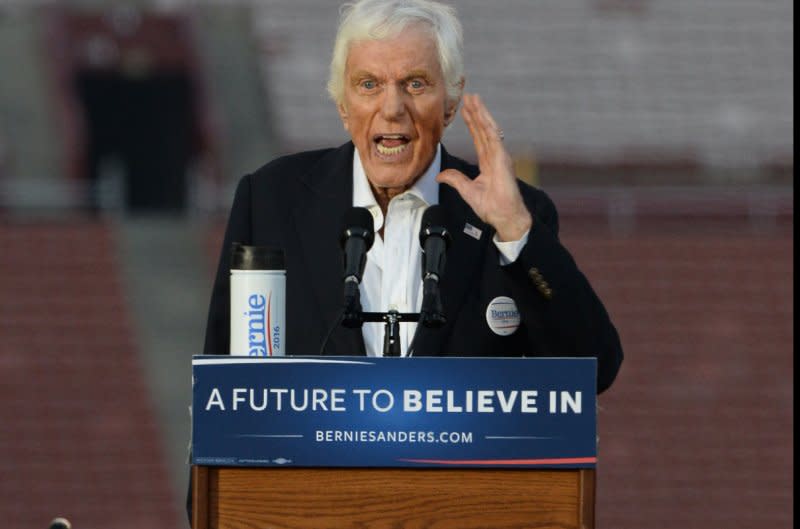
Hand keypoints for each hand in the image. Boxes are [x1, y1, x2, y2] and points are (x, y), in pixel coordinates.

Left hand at [437, 94, 531, 240]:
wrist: (504, 216)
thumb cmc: (492, 207)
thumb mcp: (467, 191)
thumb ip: (455, 180)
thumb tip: (440, 175)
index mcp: (488, 162)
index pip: (479, 138)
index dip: (472, 124)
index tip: (465, 111)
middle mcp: (495, 156)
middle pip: (484, 130)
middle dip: (476, 113)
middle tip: (469, 97)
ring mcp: (500, 156)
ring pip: (489, 130)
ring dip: (482, 114)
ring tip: (474, 99)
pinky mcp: (503, 160)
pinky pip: (495, 139)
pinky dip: (489, 126)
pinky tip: (483, 116)